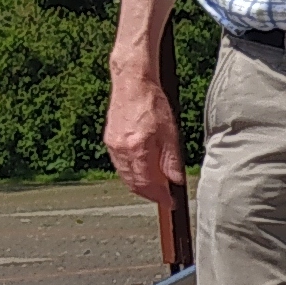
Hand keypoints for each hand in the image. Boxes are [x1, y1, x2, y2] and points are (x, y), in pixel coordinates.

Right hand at [104, 60, 186, 207]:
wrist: (132, 82)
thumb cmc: (152, 101)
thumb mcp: (170, 131)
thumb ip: (172, 159)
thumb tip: (175, 180)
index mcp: (137, 149)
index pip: (148, 184)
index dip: (160, 197)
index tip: (170, 203)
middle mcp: (122, 151)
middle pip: (134, 184)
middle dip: (149, 194)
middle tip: (164, 197)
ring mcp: (113, 146)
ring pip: (126, 176)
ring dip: (140, 185)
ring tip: (155, 186)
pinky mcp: (110, 140)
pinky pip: (120, 165)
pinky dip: (131, 172)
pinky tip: (142, 169)